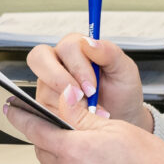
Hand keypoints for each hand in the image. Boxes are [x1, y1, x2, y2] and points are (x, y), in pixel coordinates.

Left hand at [4, 78, 163, 163]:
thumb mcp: (113, 127)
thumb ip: (80, 114)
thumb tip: (62, 99)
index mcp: (73, 150)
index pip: (35, 128)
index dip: (20, 116)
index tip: (10, 108)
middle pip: (42, 148)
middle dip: (47, 134)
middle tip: (60, 124)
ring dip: (60, 153)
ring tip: (83, 146)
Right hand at [27, 32, 152, 128]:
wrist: (121, 119)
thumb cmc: (122, 93)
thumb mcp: (124, 70)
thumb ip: (109, 52)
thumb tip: (89, 42)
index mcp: (77, 49)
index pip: (66, 47)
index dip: (78, 66)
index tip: (92, 86)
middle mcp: (59, 64)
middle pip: (39, 57)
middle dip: (59, 79)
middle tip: (80, 96)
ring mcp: (49, 85)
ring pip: (43, 87)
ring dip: (66, 103)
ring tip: (88, 112)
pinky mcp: (45, 105)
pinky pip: (42, 109)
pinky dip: (62, 117)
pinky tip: (79, 120)